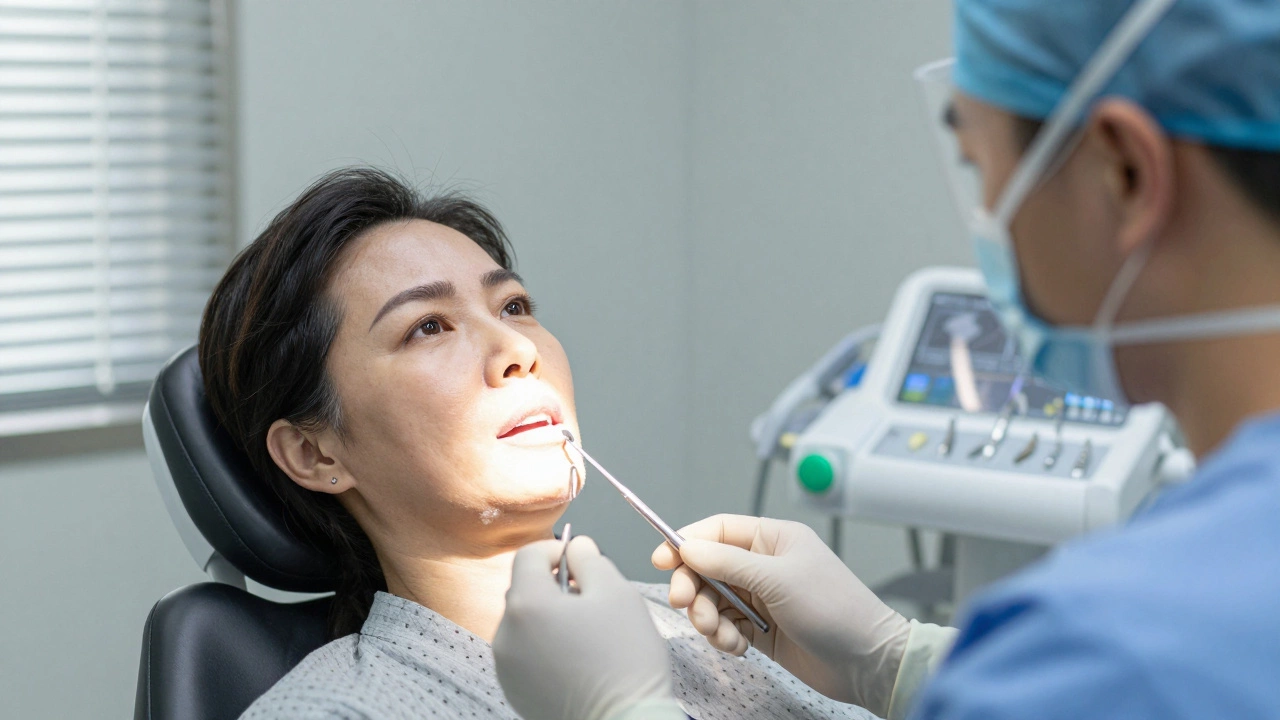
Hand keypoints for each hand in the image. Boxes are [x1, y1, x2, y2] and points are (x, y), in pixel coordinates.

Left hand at [494, 536, 676, 719]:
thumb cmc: (625, 659)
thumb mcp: (617, 593)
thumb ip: (591, 559)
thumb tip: (577, 547)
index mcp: (527, 604)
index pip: (529, 555)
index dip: (556, 548)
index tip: (581, 559)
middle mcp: (506, 633)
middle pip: (525, 589)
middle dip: (555, 584)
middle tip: (592, 599)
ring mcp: (507, 665)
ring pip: (525, 622)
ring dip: (549, 616)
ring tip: (587, 634)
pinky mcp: (514, 689)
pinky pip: (525, 652)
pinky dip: (545, 645)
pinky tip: (576, 659)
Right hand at [651, 514, 910, 716]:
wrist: (866, 662)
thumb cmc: (834, 609)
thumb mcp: (778, 579)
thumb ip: (729, 562)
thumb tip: (687, 546)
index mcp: (773, 539)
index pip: (717, 530)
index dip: (686, 541)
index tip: (661, 559)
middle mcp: (764, 565)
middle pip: (707, 567)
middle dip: (692, 586)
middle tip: (684, 605)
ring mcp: (761, 598)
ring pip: (712, 600)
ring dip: (707, 617)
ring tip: (719, 634)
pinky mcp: (760, 629)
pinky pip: (724, 626)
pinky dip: (723, 637)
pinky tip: (738, 647)